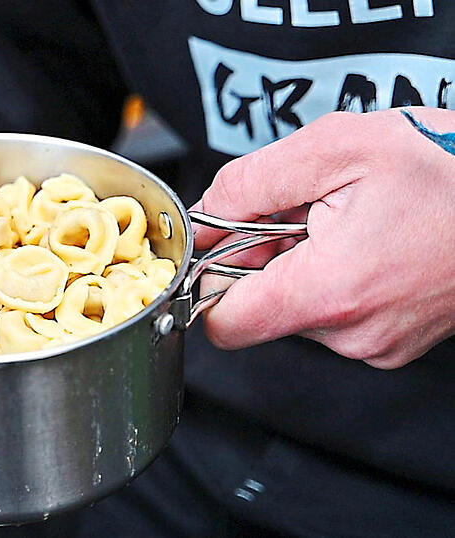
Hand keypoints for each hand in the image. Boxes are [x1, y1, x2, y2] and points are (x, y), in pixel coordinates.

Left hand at [193, 108, 454, 368]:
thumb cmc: (449, 167)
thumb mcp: (337, 146)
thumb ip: (250, 182)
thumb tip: (206, 214)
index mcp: (331, 291)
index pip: (225, 324)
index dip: (210, 277)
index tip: (223, 243)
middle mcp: (354, 333)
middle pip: (260, 309)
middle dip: (265, 256)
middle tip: (306, 210)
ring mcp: (378, 344)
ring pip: (298, 308)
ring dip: (303, 262)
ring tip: (349, 220)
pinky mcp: (395, 342)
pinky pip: (336, 313)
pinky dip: (335, 275)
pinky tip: (368, 240)